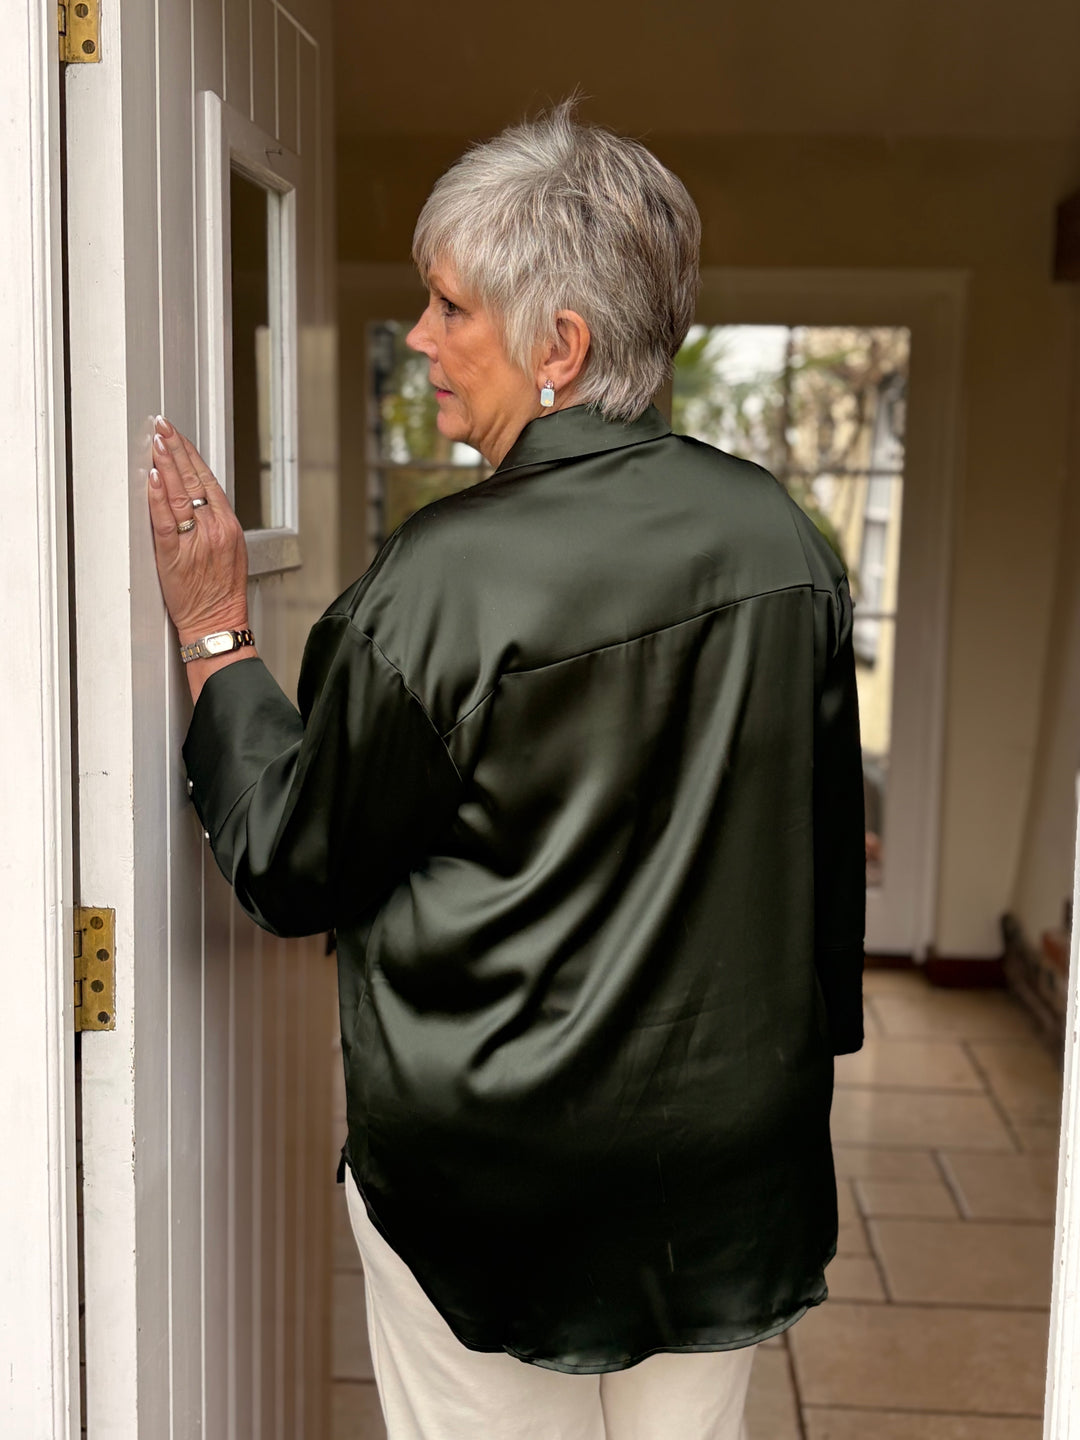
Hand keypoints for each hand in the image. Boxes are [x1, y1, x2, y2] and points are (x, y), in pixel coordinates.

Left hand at [147, 417, 248, 643]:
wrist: (218, 623)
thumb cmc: (222, 595)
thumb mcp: (230, 553)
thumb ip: (214, 525)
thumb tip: (197, 502)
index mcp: (228, 526)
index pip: (209, 481)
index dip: (191, 455)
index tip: (178, 436)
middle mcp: (215, 529)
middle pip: (195, 480)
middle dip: (177, 449)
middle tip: (163, 426)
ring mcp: (196, 541)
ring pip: (180, 494)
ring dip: (167, 464)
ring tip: (156, 441)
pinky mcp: (175, 555)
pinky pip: (165, 520)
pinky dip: (159, 496)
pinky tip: (154, 477)